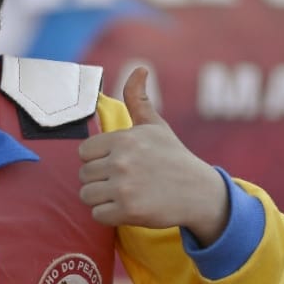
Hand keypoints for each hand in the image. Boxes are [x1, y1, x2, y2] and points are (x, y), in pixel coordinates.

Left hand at [78, 66, 227, 241]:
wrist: (199, 192)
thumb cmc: (173, 158)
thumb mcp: (156, 126)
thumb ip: (138, 99)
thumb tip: (140, 68)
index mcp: (124, 139)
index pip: (84, 152)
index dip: (97, 159)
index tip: (116, 163)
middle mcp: (121, 161)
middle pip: (83, 175)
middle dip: (99, 180)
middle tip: (123, 181)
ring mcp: (124, 186)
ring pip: (86, 195)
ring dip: (101, 199)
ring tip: (124, 194)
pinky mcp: (128, 210)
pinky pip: (97, 215)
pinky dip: (109, 215)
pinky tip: (128, 208)